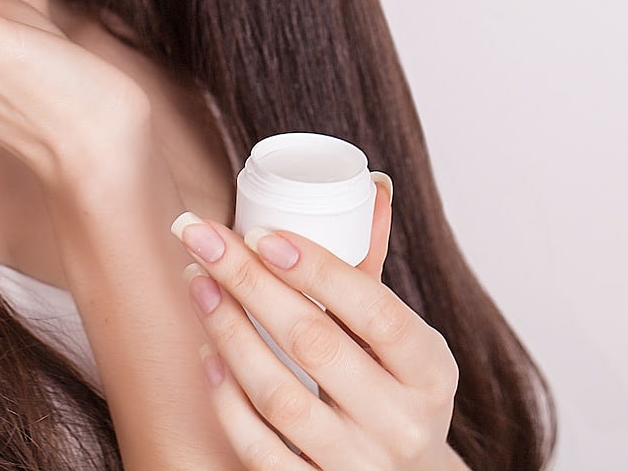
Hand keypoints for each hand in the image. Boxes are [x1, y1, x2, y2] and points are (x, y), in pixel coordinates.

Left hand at [172, 181, 462, 468]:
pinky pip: (258, 449)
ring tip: (197, 284)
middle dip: (249, 283)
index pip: (375, 310)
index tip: (260, 233)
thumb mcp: (405, 340)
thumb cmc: (397, 394)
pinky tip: (205, 353)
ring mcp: (358, 466)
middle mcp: (401, 423)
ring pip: (279, 396)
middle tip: (202, 239)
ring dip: (228, 333)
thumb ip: (375, 268)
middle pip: (314, 344)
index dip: (317, 269)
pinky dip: (226, 399)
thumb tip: (370, 185)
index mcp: (430, 373)